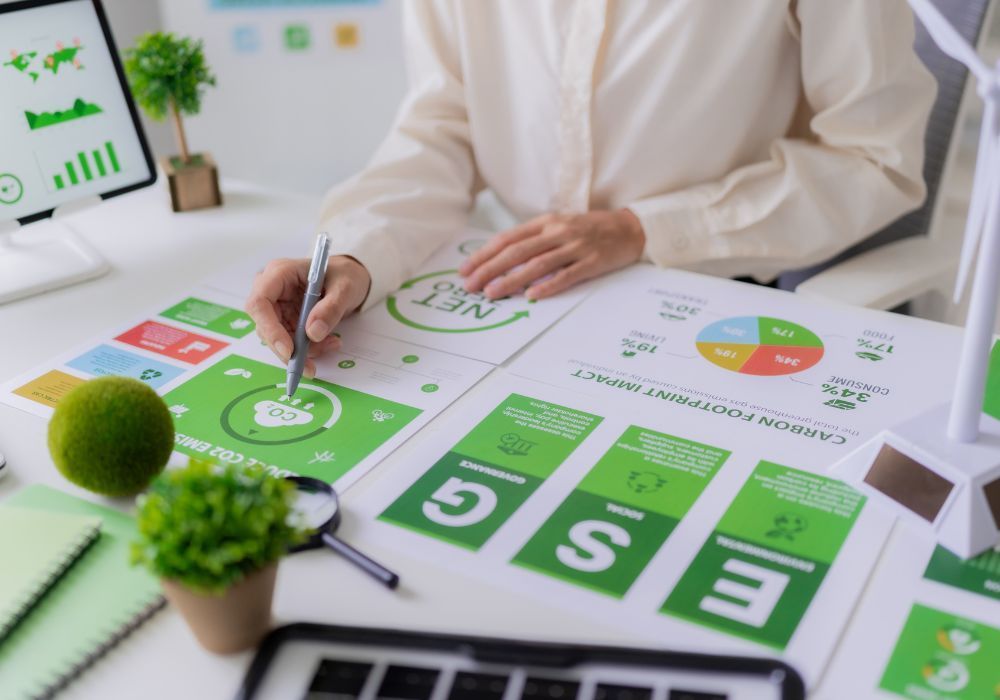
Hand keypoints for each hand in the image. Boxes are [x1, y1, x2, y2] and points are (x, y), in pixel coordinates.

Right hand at [245, 255, 370, 376]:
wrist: (349, 278)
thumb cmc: (344, 275)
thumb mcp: (345, 288)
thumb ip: (330, 309)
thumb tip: (313, 333)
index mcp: (279, 273)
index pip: (259, 303)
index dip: (270, 329)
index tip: (289, 350)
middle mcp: (272, 290)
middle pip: (265, 326)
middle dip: (288, 349)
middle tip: (310, 365)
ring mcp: (277, 307)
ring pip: (277, 339)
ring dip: (302, 351)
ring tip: (332, 344)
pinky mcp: (285, 320)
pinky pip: (290, 342)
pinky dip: (309, 349)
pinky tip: (329, 343)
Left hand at [459, 209, 645, 299]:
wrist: (629, 228)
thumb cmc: (588, 230)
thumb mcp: (558, 227)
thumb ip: (533, 241)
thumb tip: (500, 261)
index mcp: (545, 222)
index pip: (507, 239)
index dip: (484, 255)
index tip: (466, 270)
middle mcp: (557, 232)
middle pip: (516, 252)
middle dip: (489, 269)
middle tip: (470, 286)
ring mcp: (575, 246)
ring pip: (537, 264)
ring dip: (511, 279)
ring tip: (492, 293)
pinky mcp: (593, 262)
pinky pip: (567, 275)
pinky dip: (548, 286)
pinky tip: (531, 296)